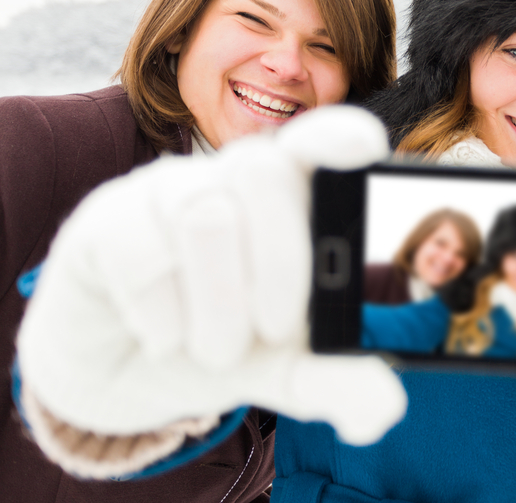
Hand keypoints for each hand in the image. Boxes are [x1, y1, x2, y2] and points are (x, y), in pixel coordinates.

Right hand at [18, 107, 405, 445]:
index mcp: (286, 198)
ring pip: (204, 215)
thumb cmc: (216, 343)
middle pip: (265, 172)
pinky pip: (140, 251)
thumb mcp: (282, 368)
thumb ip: (333, 378)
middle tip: (273, 327)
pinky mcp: (105, 220)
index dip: (337, 135)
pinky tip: (161, 336)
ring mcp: (163, 193)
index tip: (364, 147)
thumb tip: (383, 405)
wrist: (121, 375)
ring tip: (212, 349)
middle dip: (280, 264)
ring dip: (218, 304)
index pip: (316, 141)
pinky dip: (161, 314)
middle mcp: (226, 180)